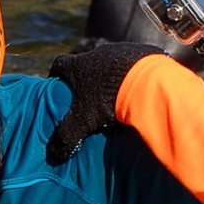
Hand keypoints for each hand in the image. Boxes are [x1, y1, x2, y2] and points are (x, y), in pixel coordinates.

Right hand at [44, 39, 144, 164]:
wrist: (147, 81)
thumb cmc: (108, 99)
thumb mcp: (84, 120)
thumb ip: (67, 135)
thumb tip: (55, 153)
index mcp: (79, 65)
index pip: (59, 64)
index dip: (56, 74)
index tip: (57, 84)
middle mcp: (98, 54)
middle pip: (86, 63)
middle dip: (87, 78)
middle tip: (90, 97)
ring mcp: (121, 51)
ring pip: (111, 63)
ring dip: (111, 76)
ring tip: (117, 94)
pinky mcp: (142, 52)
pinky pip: (134, 62)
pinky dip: (132, 73)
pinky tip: (138, 87)